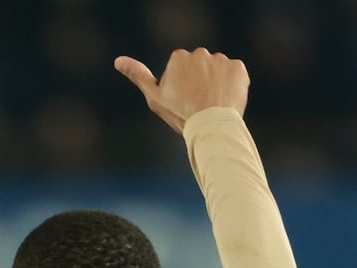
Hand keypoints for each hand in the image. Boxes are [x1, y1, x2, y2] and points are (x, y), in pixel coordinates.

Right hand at [114, 49, 248, 133]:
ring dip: (216, 83)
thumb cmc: (180, 114)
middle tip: (198, 103)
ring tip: (213, 103)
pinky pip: (236, 74)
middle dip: (200, 80)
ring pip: (218, 70)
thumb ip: (138, 75)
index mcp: (179, 57)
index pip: (182, 67)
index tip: (182, 99)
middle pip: (200, 66)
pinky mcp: (238, 68)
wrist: (210, 126)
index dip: (181, 84)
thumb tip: (118, 60)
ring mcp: (221, 59)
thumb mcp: (154, 97)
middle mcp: (200, 53)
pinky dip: (233, 85)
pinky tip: (226, 100)